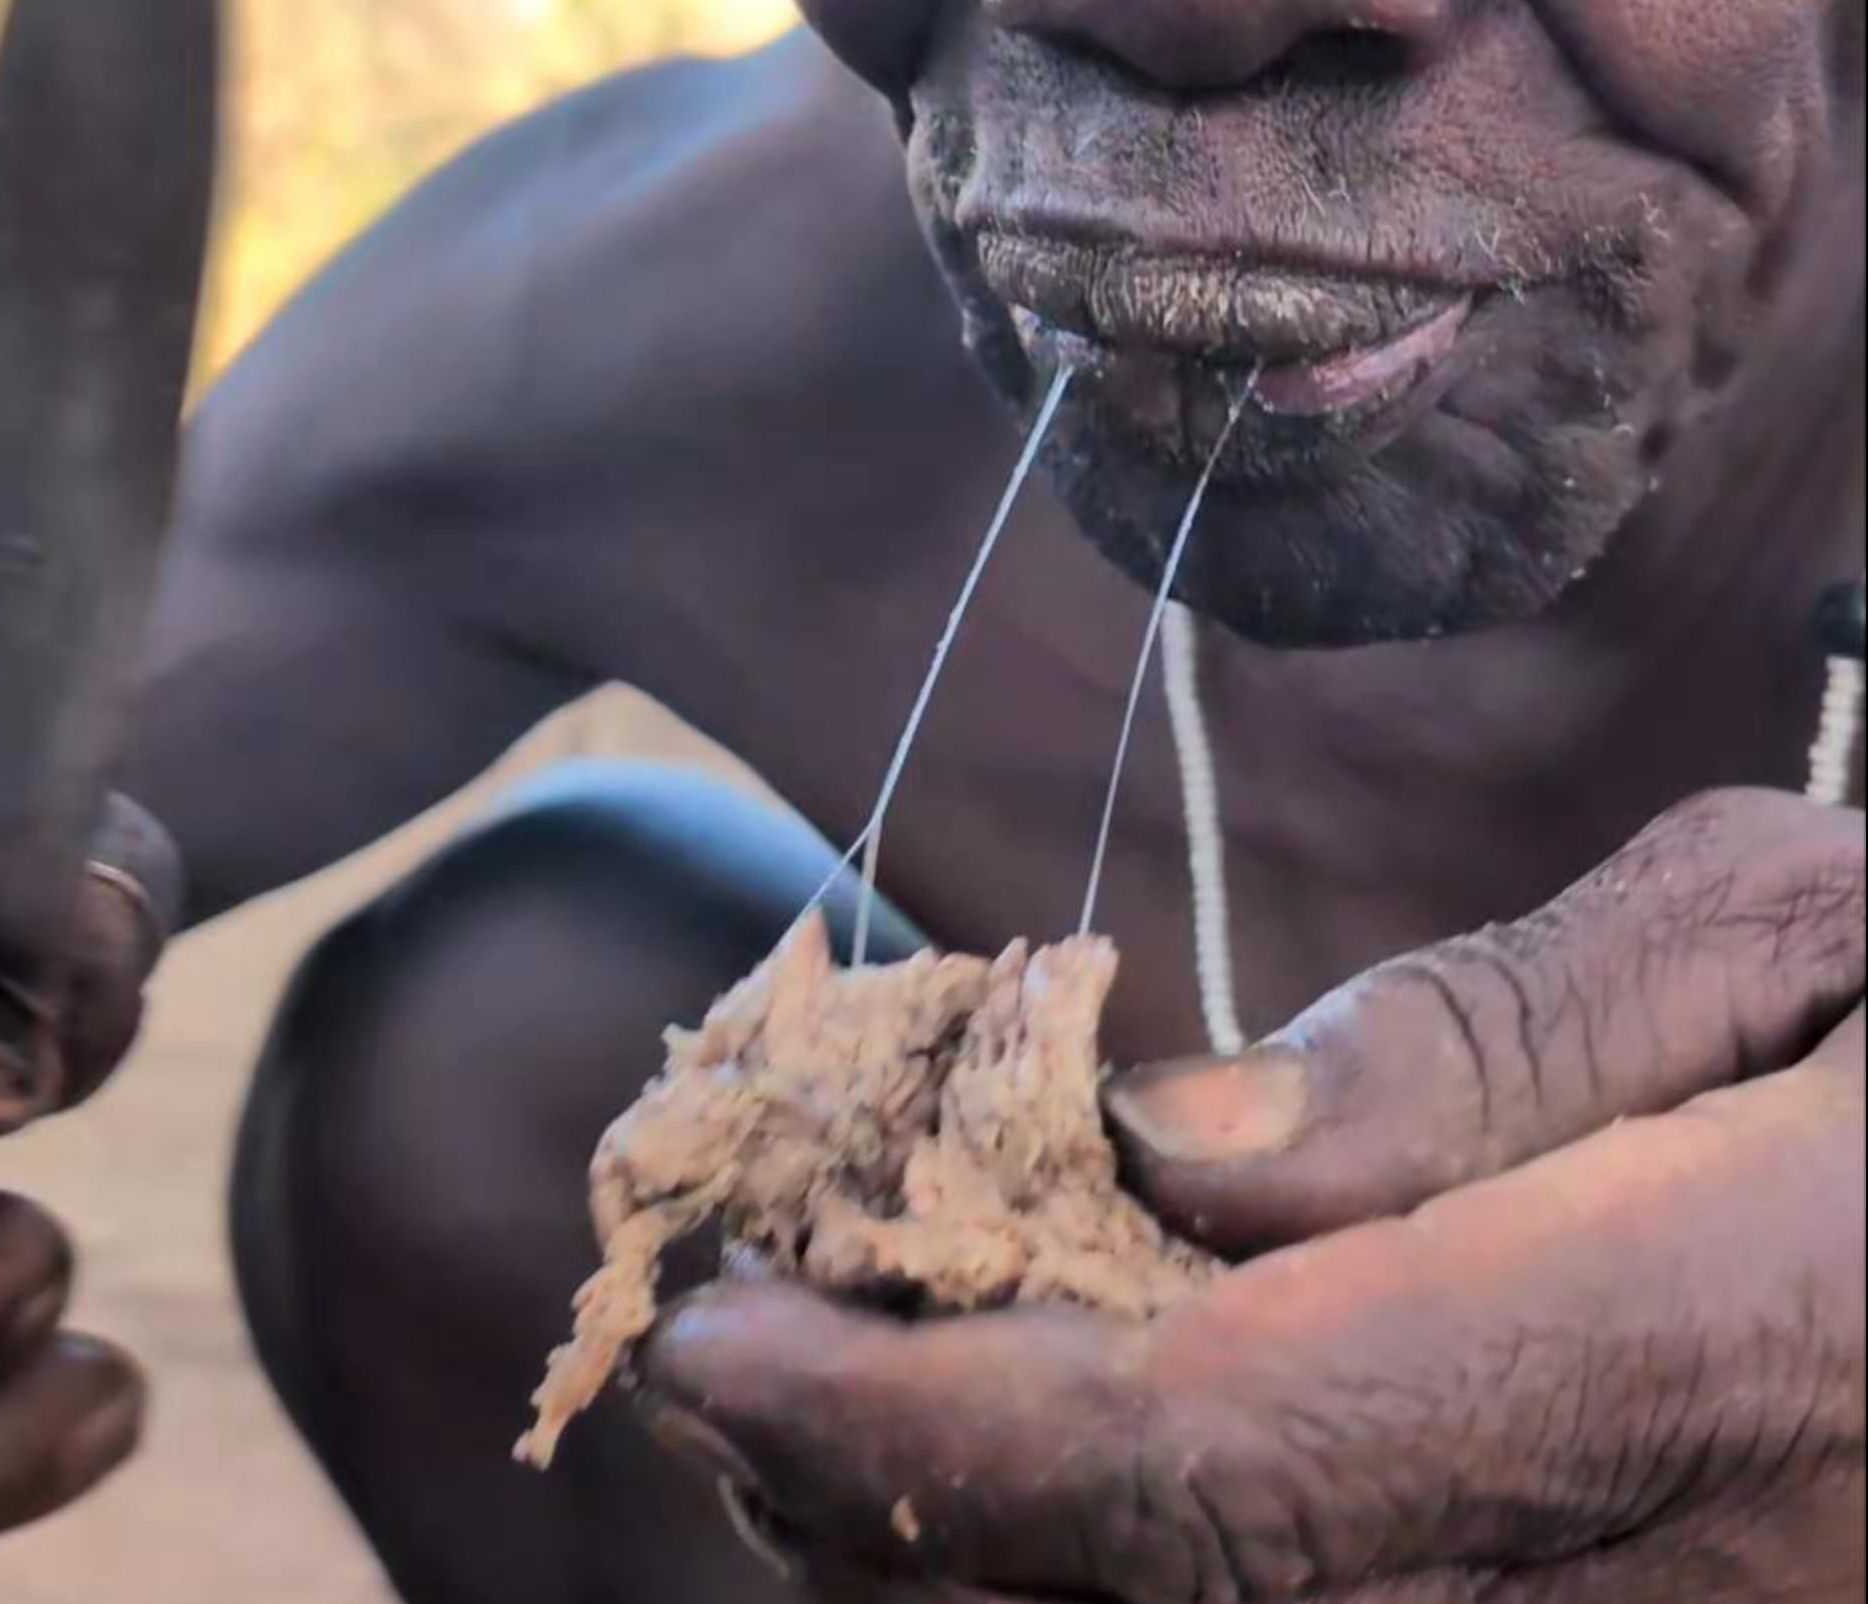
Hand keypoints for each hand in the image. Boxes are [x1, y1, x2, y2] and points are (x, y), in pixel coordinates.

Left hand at [638, 789, 1866, 1602]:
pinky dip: (1121, 1567)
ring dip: (976, 1544)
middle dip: (891, 1499)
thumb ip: (1493, 1047)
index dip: (923, 1420)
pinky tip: (1040, 1457)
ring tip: (836, 1395)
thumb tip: (1168, 1149)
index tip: (715, 1334)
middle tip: (733, 1359)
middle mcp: (1668, 1593)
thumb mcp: (1805, 935)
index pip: (1213, 1462)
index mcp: (1714, 1352)